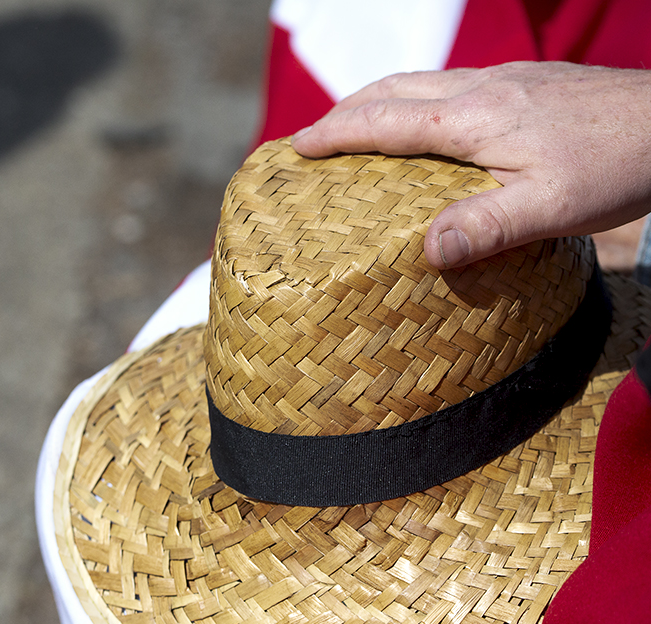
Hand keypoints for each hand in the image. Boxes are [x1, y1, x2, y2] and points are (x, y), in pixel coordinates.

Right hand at [292, 62, 650, 268]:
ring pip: (420, 83)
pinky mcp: (525, 85)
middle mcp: (481, 89)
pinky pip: (449, 87)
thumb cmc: (615, 165)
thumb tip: (426, 251)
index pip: (385, 120)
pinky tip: (425, 122)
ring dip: (377, 101)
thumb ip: (486, 227)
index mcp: (474, 118)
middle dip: (345, 110)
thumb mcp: (550, 208)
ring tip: (356, 126)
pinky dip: (414, 102)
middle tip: (315, 136)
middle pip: (393, 89)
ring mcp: (504, 81)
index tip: (298, 145)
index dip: (337, 133)